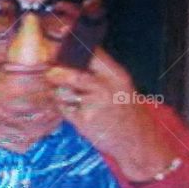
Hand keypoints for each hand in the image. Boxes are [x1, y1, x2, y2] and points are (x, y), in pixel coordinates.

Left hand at [45, 50, 174, 180]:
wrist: (137, 139)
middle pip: (72, 75)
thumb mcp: (118, 85)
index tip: (59, 48)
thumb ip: (97, 71)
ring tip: (71, 98)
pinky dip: (64, 108)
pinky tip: (75, 112)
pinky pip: (63, 109)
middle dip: (56, 73)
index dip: (71, 50)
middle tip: (51, 74)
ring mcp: (95, 105)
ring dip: (59, 93)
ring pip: (63, 92)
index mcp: (116, 74)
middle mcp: (106, 88)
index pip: (91, 54)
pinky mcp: (85, 121)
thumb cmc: (123, 108)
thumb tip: (66, 59)